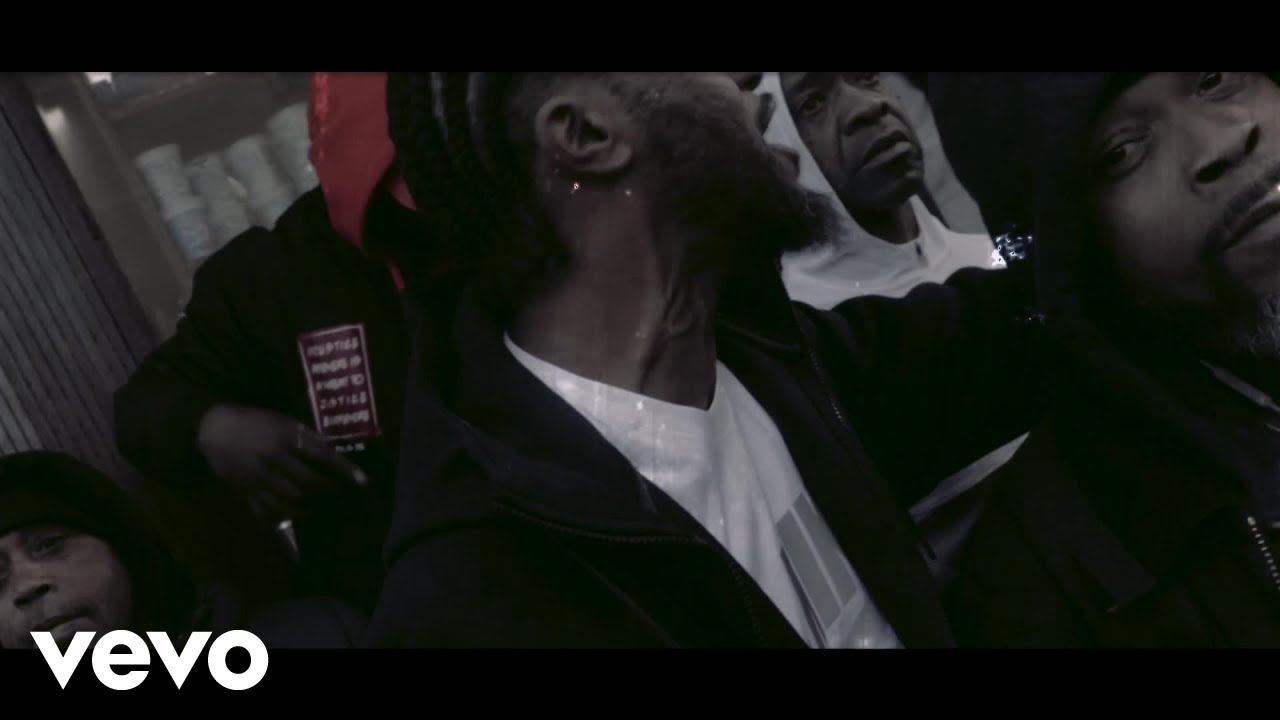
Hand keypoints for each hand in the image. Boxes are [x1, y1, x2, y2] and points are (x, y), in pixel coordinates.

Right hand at [196, 404, 366, 520]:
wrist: (215, 430)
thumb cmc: (255, 421)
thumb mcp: (284, 421)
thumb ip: (307, 437)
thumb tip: (332, 452)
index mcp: (286, 437)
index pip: (323, 455)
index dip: (345, 469)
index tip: (362, 482)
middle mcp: (274, 459)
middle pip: (309, 482)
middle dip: (329, 491)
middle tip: (339, 494)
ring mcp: (258, 478)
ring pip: (291, 501)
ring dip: (310, 508)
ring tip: (320, 509)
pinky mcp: (245, 491)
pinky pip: (268, 510)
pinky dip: (284, 516)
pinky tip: (294, 515)